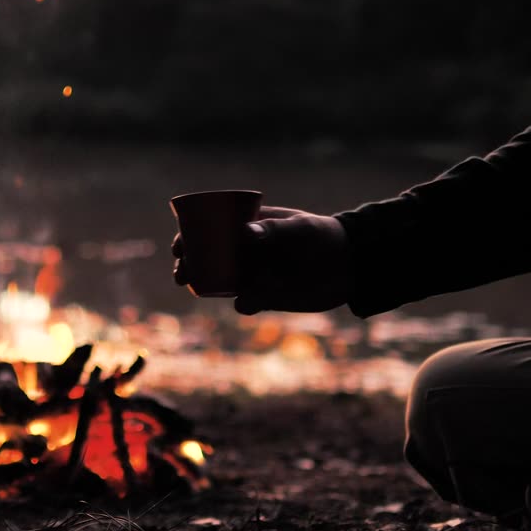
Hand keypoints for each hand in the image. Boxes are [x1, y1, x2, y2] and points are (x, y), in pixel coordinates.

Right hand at [172, 206, 353, 314]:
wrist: (350, 266)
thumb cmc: (322, 237)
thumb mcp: (298, 230)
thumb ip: (273, 230)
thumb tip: (245, 233)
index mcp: (248, 226)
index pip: (210, 228)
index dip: (189, 236)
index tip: (179, 245)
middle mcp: (246, 250)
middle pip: (207, 256)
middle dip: (188, 264)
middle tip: (181, 273)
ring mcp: (255, 273)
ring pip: (220, 280)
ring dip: (203, 285)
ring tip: (195, 288)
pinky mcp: (267, 295)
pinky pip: (246, 301)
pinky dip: (243, 304)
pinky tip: (246, 303)